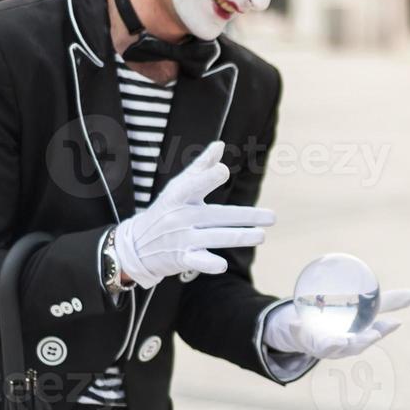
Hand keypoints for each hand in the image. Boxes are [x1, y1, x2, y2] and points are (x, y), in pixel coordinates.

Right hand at [112, 140, 274, 288]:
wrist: (137, 245)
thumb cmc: (165, 210)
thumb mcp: (178, 187)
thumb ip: (201, 167)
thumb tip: (220, 145)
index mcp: (180, 196)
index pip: (193, 185)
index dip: (207, 178)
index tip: (223, 171)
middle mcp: (181, 216)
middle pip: (216, 215)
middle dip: (245, 216)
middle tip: (272, 217)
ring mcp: (181, 238)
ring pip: (215, 237)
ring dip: (239, 237)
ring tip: (261, 236)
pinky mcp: (181, 258)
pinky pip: (198, 261)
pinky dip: (209, 263)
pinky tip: (223, 264)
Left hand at [264, 288, 409, 359]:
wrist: (306, 328)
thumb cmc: (339, 320)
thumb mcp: (361, 308)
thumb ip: (385, 303)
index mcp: (356, 339)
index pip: (372, 336)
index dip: (383, 332)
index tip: (394, 323)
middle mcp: (340, 346)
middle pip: (353, 347)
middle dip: (363, 343)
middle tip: (373, 335)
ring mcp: (320, 346)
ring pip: (328, 348)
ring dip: (333, 345)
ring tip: (338, 340)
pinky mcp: (301, 340)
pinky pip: (298, 336)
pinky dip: (297, 329)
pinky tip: (293, 321)